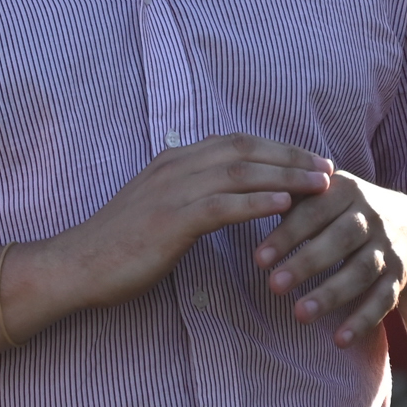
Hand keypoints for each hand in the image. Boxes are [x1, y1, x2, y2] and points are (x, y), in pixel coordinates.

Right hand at [37, 134, 334, 314]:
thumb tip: (221, 196)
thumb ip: (187, 193)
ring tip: (321, 185)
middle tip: (329, 169)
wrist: (77, 264)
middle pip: (247, 150)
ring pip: (241, 173)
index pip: (237, 142)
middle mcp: (175, 166)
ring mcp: (172, 191)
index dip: (279, 148)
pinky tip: (285, 204)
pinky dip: (257, 201)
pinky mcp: (171, 220)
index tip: (311, 158)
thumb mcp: (156, 207)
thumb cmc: (117, 244)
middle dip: (292, 157)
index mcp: (173, 160)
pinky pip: (223, 205)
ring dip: (287, 176)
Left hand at [254, 169, 406, 346]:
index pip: (314, 212)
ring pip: (362, 272)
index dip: (286, 235)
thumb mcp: (320, 194)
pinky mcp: (400, 277)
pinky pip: (384, 300)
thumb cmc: (341, 210)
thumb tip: (238, 200)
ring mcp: (388, 248)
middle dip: (306, 264)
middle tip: (273, 285)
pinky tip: (339, 340)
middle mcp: (372, 217)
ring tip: (300, 315)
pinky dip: (363, 320)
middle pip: (340, 240)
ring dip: (331, 294)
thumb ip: (286, 195)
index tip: (258, 259)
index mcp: (346, 190)